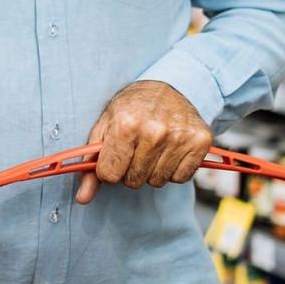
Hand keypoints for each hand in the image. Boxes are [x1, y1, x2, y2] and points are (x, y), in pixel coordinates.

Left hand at [74, 81, 211, 203]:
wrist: (168, 86)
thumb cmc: (132, 107)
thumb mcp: (104, 127)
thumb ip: (90, 164)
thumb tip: (83, 197)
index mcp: (126, 124)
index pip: (109, 174)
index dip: (108, 169)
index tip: (114, 156)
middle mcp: (155, 131)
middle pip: (133, 180)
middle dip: (130, 170)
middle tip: (135, 148)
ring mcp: (180, 137)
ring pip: (157, 181)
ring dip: (152, 170)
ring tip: (152, 147)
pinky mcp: (200, 142)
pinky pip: (180, 178)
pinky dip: (173, 169)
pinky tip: (169, 150)